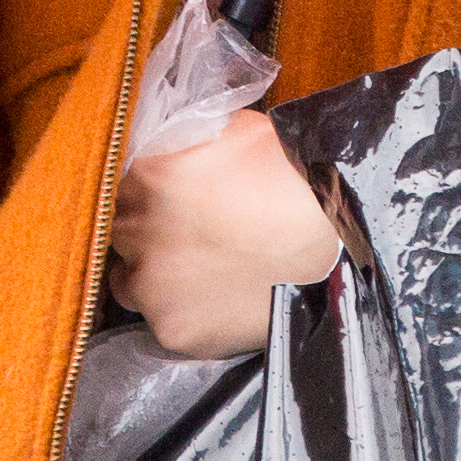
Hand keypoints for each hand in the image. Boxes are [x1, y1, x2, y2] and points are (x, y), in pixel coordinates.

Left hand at [110, 114, 343, 356]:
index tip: (175, 205)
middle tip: (193, 239)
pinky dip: (183, 312)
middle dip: (151, 234)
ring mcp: (151, 285)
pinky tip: (216, 301)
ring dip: (155, 276)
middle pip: (124, 233)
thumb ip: (192, 136)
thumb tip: (174, 137)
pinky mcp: (171, 329)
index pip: (124, 186)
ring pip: (130, 281)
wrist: (335, 247)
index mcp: (148, 176)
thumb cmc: (294, 181)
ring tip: (202, 273)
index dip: (150, 196)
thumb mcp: (241, 131)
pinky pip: (161, 320)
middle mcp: (137, 230)